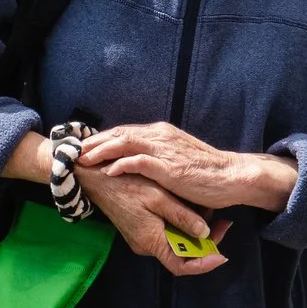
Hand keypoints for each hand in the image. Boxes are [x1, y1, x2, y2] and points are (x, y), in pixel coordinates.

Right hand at [76, 163, 232, 277]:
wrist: (95, 177)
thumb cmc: (126, 184)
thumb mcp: (158, 197)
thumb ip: (182, 217)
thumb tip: (205, 233)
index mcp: (151, 241)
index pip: (182, 266)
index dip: (203, 264)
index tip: (222, 255)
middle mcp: (147, 245)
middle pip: (182, 254)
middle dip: (204, 241)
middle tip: (223, 221)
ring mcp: (143, 237)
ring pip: (176, 241)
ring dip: (194, 229)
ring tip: (209, 209)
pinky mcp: (141, 228)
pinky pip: (167, 232)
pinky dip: (182, 222)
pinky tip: (191, 206)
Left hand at [78, 121, 295, 213]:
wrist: (231, 176)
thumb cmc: (207, 172)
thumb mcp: (179, 158)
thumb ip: (160, 155)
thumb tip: (141, 161)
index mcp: (162, 133)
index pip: (126, 131)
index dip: (103, 137)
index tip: (85, 144)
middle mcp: (160, 136)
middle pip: (119, 134)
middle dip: (95, 141)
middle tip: (74, 150)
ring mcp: (164, 150)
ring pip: (124, 144)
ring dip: (101, 150)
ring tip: (83, 159)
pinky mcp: (169, 167)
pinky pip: (138, 162)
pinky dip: (121, 164)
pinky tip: (107, 171)